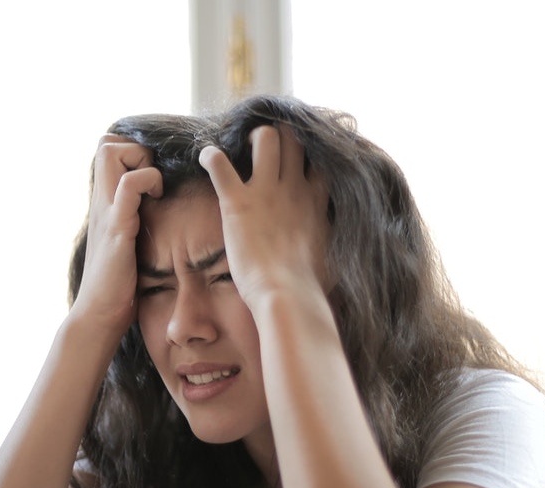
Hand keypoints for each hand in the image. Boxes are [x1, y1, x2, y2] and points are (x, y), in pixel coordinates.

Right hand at [71, 135, 163, 337]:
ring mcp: (106, 212)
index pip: (107, 149)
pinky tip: (156, 201)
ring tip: (154, 189)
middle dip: (135, 148)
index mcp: (104, 204)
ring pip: (111, 153)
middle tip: (153, 178)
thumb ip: (132, 223)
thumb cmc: (117, 286)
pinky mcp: (117, 228)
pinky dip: (147, 181)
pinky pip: (128, 186)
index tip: (152, 176)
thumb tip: (155, 215)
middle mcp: (101, 202)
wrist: (99, 315)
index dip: (132, 150)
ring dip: (141, 161)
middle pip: (105, 142)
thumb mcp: (124, 244)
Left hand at [198, 125, 329, 309]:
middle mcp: (293, 188)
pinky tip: (206, 157)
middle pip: (294, 138)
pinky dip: (210, 156)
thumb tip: (339, 248)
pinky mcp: (237, 202)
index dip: (310, 151)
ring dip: (252, 138)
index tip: (299, 157)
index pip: (320, 158)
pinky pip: (219, 164)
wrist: (287, 295)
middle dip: (280, 135)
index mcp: (316, 200)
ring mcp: (265, 192)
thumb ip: (330, 239)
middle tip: (266, 147)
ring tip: (241, 148)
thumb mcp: (333, 256)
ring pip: (265, 137)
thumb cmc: (310, 286)